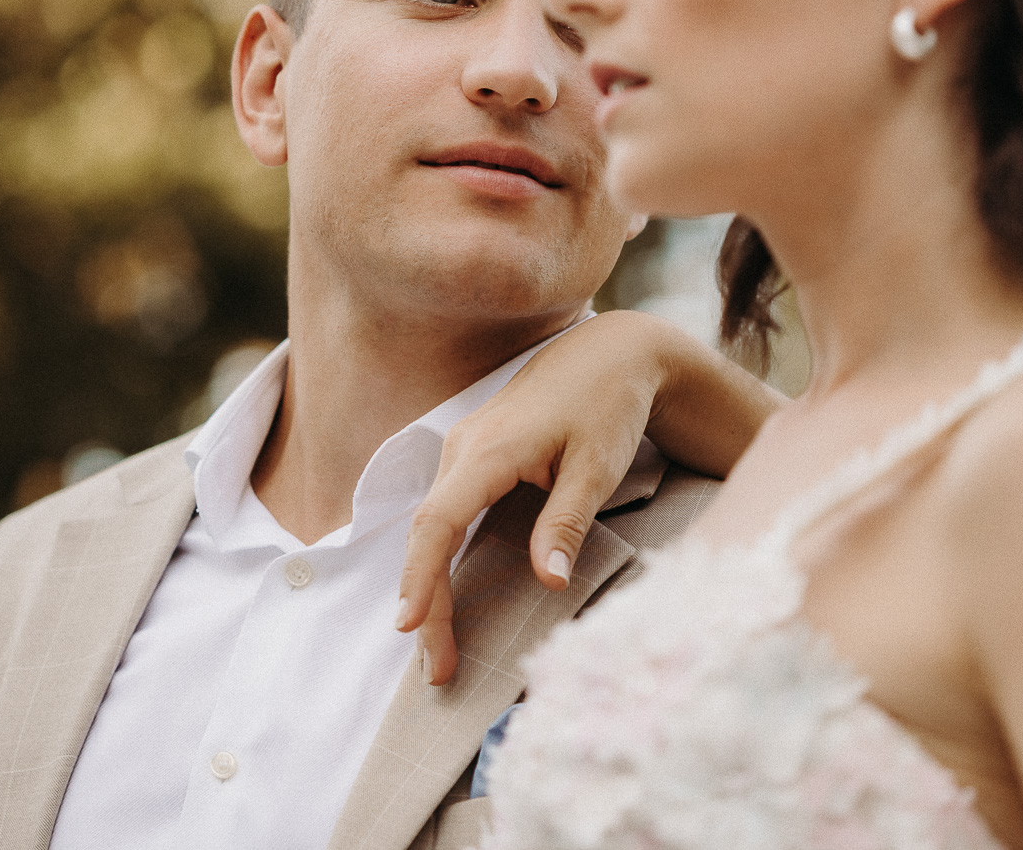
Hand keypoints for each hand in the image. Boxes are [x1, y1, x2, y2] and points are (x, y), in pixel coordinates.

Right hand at [396, 309, 781, 683]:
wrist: (613, 354)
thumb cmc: (608, 405)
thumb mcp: (597, 467)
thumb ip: (567, 523)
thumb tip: (547, 582)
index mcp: (489, 449)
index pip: (438, 522)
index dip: (420, 577)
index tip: (409, 626)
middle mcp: (463, 447)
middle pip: (426, 533)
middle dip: (424, 602)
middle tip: (437, 669)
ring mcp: (463, 449)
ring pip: (430, 526)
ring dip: (430, 584)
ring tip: (438, 648)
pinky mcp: (473, 456)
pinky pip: (443, 513)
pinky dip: (440, 558)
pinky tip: (446, 595)